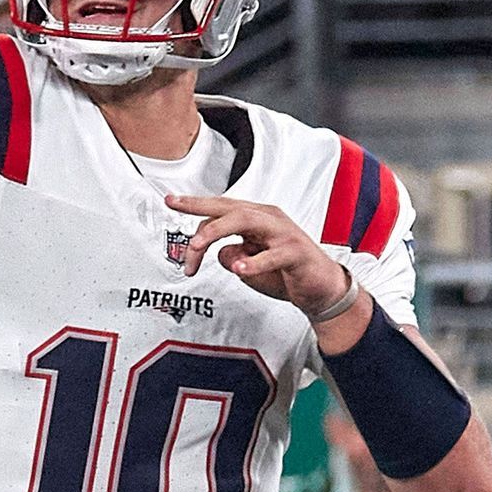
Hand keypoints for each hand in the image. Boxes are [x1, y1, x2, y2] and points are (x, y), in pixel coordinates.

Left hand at [165, 193, 351, 316]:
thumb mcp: (248, 265)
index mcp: (255, 218)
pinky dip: (254, 263)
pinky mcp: (296, 252)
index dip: (193, 209)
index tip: (171, 202)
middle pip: (228, 207)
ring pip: (245, 220)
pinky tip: (240, 270)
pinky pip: (272, 255)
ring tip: (197, 247)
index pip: (219, 207)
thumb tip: (218, 253)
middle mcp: (268, 218)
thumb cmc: (284, 273)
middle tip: (178, 222)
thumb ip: (231, 255)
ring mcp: (283, 233)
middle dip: (198, 212)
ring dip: (216, 232)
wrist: (321, 290)